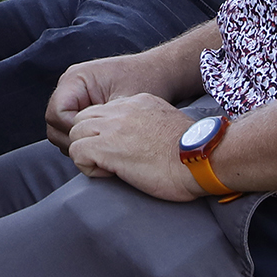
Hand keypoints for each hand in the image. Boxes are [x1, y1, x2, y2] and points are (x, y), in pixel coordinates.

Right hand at [47, 48, 194, 148]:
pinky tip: (102, 142)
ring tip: (100, 147)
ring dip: (76, 140)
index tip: (97, 142)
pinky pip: (70, 125)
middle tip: (97, 150)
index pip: (58, 114)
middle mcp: (70, 84)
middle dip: (73, 139)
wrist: (159, 71)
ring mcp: (74, 93)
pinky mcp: (81, 102)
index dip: (75, 132)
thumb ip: (105, 124)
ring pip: (58, 127)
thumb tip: (87, 146)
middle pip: (53, 122)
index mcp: (76, 78)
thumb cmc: (147, 82)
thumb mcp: (126, 105)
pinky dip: (82, 137)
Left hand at [66, 94, 201, 199]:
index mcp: (137, 102)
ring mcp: (112, 127)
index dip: (102, 132)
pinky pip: (76, 153)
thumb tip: (141, 140)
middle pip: (82, 118)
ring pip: (74, 133)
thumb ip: (148, 124)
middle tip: (106, 160)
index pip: (102, 111)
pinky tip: (110, 174)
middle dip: (87, 139)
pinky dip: (88, 167)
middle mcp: (121, 110)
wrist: (201, 158)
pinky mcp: (106, 147)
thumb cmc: (193, 152)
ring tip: (108, 168)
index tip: (117, 150)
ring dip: (86, 153)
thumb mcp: (167, 125)